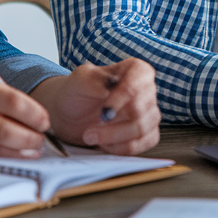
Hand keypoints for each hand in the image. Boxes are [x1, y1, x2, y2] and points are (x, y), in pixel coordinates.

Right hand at [0, 75, 53, 157]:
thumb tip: (34, 115)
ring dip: (20, 152)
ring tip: (33, 149)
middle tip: (42, 139)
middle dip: (31, 138)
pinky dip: (3, 159)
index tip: (45, 120)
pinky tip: (15, 156)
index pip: (12, 101)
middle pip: (6, 130)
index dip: (34, 113)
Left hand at [31, 58, 159, 154]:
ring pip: (143, 128)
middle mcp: (145, 89)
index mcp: (134, 69)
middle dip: (114, 126)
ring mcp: (148, 112)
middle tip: (89, 132)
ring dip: (115, 138)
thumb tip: (111, 85)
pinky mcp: (147, 132)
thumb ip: (93, 78)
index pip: (138, 80)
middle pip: (141, 110)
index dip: (123, 97)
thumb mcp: (78, 79)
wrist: (69, 113)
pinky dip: (124, 148)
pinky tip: (105, 145)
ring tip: (91, 137)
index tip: (104, 112)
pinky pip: (146, 142)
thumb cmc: (77, 91)